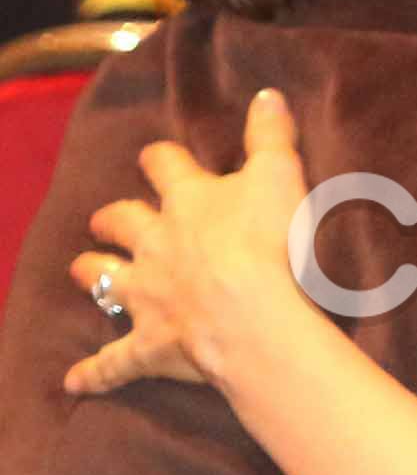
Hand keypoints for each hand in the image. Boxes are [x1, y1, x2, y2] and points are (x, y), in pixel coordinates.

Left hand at [66, 89, 307, 397]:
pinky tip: (76, 381)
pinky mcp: (149, 344)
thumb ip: (271, 135)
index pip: (164, 166)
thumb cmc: (275, 242)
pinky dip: (95, 372)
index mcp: (189, 202)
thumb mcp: (282, 175)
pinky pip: (114, 362)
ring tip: (85, 271)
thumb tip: (266, 93)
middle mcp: (156, 243)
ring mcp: (148, 295)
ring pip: (105, 279)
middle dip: (114, 218)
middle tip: (111, 218)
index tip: (159, 159)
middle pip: (121, 221)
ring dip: (94, 273)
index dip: (161, 160)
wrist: (257, 314)